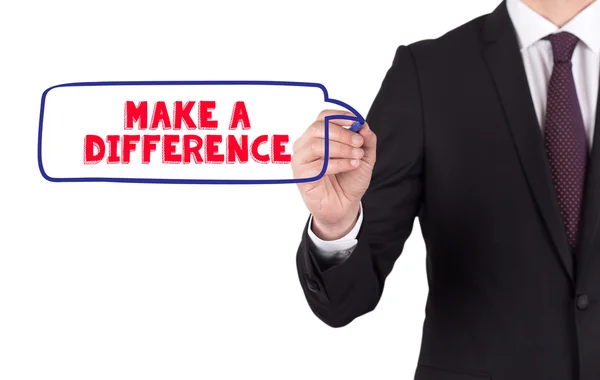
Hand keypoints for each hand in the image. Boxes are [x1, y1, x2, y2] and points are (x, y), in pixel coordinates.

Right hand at [292, 110, 376, 239]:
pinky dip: (339, 163)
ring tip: (356, 156)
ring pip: (317, 145)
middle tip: (359, 143)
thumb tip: (364, 125)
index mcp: (317, 137)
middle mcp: (305, 145)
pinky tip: (351, 166)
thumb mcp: (364, 157)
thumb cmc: (349, 179)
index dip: (339, 116)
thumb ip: (366, 140)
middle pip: (318, 128)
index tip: (356, 121)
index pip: (322, 118)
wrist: (345, 205)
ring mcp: (300, 161)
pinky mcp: (301, 176)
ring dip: (341, 149)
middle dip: (342, 133)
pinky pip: (319, 165)